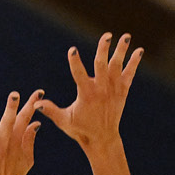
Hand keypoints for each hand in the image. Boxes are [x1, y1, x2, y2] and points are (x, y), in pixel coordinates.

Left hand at [0, 89, 42, 174]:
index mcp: (15, 141)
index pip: (25, 119)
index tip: (38, 92)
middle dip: (12, 108)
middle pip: (8, 122)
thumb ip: (30, 140)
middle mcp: (3, 143)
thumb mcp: (27, 159)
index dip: (32, 105)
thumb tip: (36, 123)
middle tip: (14, 95)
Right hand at [37, 33, 141, 154]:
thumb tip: (35, 103)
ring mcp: (113, 89)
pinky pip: (129, 74)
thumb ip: (50, 110)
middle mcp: (101, 89)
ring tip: (126, 36)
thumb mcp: (64, 121)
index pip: (79, 74)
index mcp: (86, 94)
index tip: (72, 51)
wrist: (102, 138)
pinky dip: (134, 62)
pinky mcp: (122, 91)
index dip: (75, 62)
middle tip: (107, 36)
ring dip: (121, 51)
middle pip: (102, 65)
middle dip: (104, 49)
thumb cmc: (81, 130)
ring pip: (117, 66)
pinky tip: (139, 51)